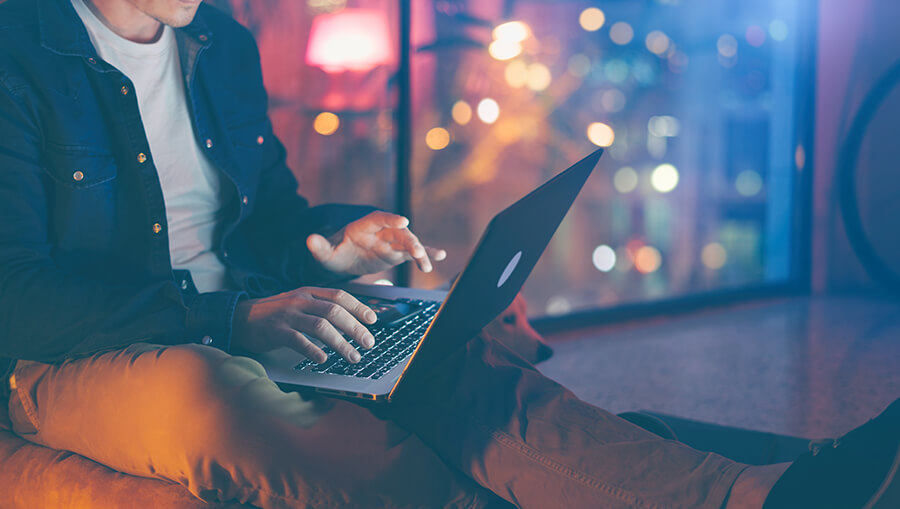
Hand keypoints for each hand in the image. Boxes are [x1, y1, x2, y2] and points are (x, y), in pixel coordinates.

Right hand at [232, 287, 376, 363]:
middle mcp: (300, 300)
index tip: (373, 320)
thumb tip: (349, 320)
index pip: (339, 296)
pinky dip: (313, 350)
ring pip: (320, 326)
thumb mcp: (299, 303)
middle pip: (334, 311)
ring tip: (353, 356)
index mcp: (308, 292)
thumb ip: (320, 307)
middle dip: (355, 327)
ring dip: (341, 342)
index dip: (358, 307)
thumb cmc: (275, 314)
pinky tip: (324, 359)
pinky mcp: (276, 331)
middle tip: (368, 342)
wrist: (240, 317)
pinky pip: (298, 341)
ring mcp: (288, 315)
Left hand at [306, 211, 446, 276]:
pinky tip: (440, 256)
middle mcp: (381, 231)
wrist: (341, 261)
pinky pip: (413, 254)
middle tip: (416, 253)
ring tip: (427, 265)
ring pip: (408, 244)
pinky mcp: (396, 254)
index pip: (379, 218)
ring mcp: (390, 243)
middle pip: (398, 233)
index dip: (391, 219)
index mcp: (364, 225)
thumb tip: (309, 240)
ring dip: (419, 253)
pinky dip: (427, 254)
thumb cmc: (332, 253)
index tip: (403, 221)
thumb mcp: (323, 252)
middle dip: (409, 241)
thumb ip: (319, 246)